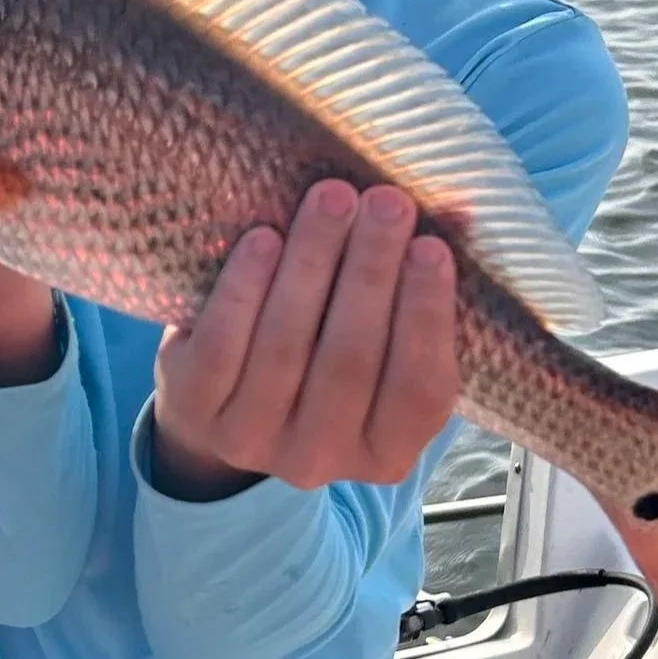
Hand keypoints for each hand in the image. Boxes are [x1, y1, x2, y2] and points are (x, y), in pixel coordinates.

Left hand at [150, 181, 460, 498]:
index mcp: (386, 453)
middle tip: (386, 203)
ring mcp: (253, 440)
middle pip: (350, 360)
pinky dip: (245, 287)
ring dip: (312, 262)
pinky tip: (264, 238)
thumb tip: (460, 212)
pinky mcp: (197, 409)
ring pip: (286, 346)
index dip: (426, 317)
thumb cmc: (323, 355)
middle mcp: (321, 459)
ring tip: (332, 198)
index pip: (419, 390)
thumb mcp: (378, 346)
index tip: (431, 246)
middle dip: (371, 272)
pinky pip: (223, 344)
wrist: (223, 401)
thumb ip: (416, 293)